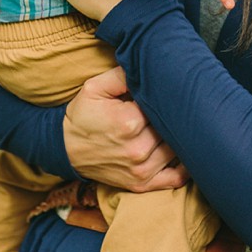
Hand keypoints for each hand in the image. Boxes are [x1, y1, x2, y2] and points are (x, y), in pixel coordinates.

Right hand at [63, 65, 187, 190]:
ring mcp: (141, 170)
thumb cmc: (82, 115)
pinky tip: (186, 152)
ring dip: (179, 137)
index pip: (162, 106)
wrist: (65, 148)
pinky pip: (174, 178)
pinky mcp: (141, 184)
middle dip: (172, 116)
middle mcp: (137, 149)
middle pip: (171, 128)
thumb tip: (148, 67)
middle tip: (175, 106)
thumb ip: (123, 75)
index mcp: (128, 122)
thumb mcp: (95, 87)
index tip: (164, 92)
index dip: (164, 97)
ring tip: (178, 124)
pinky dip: (184, 167)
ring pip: (176, 150)